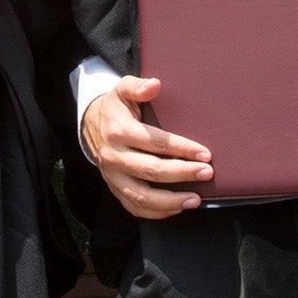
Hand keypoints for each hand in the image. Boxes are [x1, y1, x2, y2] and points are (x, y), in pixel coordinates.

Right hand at [82, 76, 211, 219]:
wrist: (91, 124)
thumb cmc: (116, 107)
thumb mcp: (123, 89)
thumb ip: (138, 86)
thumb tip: (155, 84)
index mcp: (118, 131)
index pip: (155, 143)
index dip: (182, 149)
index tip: (204, 154)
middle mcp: (113, 156)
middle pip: (151, 171)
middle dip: (183, 173)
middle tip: (207, 173)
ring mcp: (112, 176)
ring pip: (142, 196)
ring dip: (171, 200)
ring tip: (195, 199)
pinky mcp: (114, 189)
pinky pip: (134, 207)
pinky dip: (156, 212)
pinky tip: (176, 208)